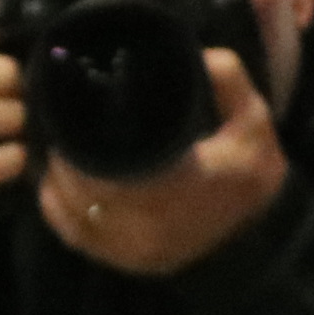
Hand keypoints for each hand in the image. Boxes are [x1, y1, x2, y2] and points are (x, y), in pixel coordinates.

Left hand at [39, 50, 285, 273]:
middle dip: (66, 153)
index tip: (77, 107)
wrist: (257, 240)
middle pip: (79, 186)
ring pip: (69, 210)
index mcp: (177, 187)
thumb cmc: (250, 177)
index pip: (106, 163)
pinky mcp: (122, 261)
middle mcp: (148, 224)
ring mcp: (131, 249)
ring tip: (59, 147)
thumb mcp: (254, 122)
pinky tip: (56, 183)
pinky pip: (72, 234)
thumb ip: (229, 80)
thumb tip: (194, 53)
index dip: (81, 136)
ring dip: (57, 178)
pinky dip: (57, 207)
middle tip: (64, 123)